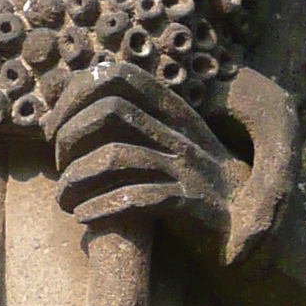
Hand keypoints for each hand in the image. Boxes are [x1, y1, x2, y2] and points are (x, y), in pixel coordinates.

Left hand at [52, 57, 243, 253]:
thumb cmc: (193, 185)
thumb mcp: (166, 144)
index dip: (76, 95)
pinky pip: (138, 198)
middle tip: (60, 167)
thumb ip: (129, 122)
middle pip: (111, 110)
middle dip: (71, 137)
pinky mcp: (192, 205)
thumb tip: (64, 100)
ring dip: (76, 179)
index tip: (54, 130)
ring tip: (65, 200)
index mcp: (173, 111)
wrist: (251, 229)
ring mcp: (188, 168)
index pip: (117, 76)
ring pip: (117, 156)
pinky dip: (102, 208)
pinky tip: (85, 217)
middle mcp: (181, 133)